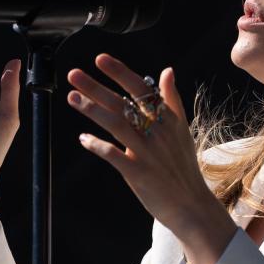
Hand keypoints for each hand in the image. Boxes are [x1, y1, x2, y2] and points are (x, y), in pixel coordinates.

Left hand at [66, 53, 220, 232]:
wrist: (191, 204)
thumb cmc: (183, 166)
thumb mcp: (182, 129)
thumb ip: (171, 99)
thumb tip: (167, 71)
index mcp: (167, 119)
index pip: (142, 88)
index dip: (120, 72)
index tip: (100, 59)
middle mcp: (157, 132)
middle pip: (123, 103)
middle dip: (96, 87)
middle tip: (74, 74)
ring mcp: (147, 152)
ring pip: (116, 125)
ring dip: (92, 110)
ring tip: (72, 98)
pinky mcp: (138, 173)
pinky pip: (114, 155)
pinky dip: (97, 145)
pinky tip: (83, 138)